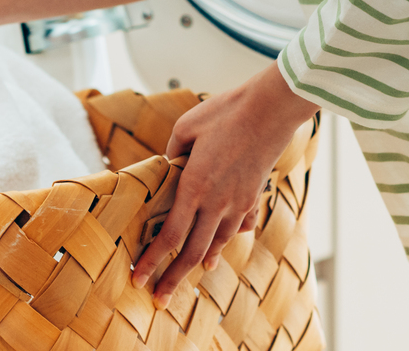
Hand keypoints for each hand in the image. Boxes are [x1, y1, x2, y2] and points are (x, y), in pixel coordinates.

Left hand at [131, 65, 316, 306]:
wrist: (270, 109)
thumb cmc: (225, 112)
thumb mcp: (186, 126)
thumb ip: (172, 152)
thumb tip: (167, 166)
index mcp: (194, 186)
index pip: (170, 236)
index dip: (152, 261)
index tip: (137, 277)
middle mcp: (217, 202)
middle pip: (193, 252)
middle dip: (173, 278)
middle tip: (159, 298)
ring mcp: (238, 202)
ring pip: (217, 243)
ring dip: (201, 262)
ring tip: (189, 275)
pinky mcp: (253, 196)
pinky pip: (238, 227)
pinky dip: (226, 241)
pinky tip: (221, 248)